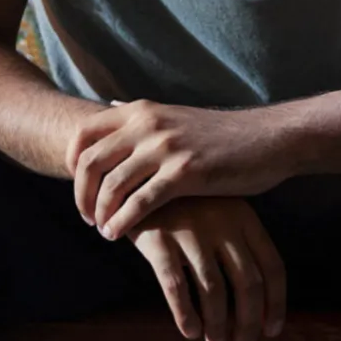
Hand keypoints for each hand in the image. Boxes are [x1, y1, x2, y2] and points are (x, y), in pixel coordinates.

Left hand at [68, 99, 291, 239]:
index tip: (78, 187)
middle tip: (86, 217)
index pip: (84, 134)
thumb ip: (140, 115)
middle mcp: (148, 124)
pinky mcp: (185, 173)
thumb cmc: (220, 134)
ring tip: (103, 230)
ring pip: (111, 185)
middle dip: (81, 195)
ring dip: (100, 213)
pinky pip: (140, 202)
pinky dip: (122, 222)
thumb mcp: (174, 115)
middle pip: (90, 162)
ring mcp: (165, 147)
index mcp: (142, 111)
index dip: (72, 165)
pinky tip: (118, 235)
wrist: (268, 139)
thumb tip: (109, 105)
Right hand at [128, 197, 286, 340]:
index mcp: (244, 217)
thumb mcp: (220, 211)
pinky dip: (186, 315)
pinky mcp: (159, 241)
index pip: (273, 268)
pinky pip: (177, 288)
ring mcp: (191, 231)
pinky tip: (190, 331)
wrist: (135, 179)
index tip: (271, 330)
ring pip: (214, 291)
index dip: (275, 304)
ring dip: (218, 325)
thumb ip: (239, 245)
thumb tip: (258, 303)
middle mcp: (222, 223)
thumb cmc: (184, 204)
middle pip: (248, 284)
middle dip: (248, 322)